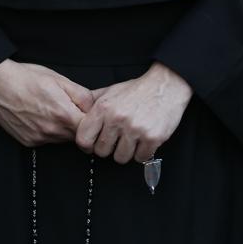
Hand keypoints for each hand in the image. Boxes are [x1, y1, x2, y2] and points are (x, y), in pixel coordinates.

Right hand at [0, 60, 95, 146]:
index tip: (88, 113)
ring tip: (51, 110)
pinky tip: (39, 116)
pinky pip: (46, 140)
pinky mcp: (28, 141)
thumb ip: (83, 95)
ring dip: (62, 129)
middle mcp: (52, 130)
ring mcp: (39, 138)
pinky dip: (47, 131)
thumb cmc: (27, 78)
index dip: (92, 120)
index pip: (91, 128)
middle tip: (68, 108)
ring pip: (62, 139)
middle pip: (77, 136)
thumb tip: (94, 107)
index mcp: (64, 114)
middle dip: (77, 124)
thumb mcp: (60, 79)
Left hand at [76, 63, 191, 163]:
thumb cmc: (136, 90)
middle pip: (102, 152)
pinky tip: (143, 142)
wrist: (166, 85)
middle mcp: (117, 119)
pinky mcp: (152, 137)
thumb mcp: (110, 91)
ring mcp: (135, 129)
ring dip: (126, 152)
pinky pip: (140, 158)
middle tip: (116, 141)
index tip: (93, 146)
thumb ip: (92, 104)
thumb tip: (75, 115)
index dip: (87, 146)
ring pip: (121, 158)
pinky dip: (142, 153)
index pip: (83, 139)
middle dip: (108, 149)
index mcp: (103, 109)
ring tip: (131, 140)